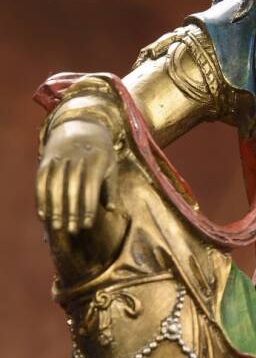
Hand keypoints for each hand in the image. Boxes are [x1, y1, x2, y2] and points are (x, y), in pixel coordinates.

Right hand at [36, 119, 118, 233]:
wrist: (81, 126)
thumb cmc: (100, 153)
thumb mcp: (111, 165)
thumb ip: (111, 188)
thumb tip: (112, 209)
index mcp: (96, 159)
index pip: (91, 187)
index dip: (89, 207)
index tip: (88, 225)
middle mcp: (76, 157)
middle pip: (72, 188)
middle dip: (72, 212)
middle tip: (72, 231)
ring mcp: (59, 158)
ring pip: (54, 186)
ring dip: (55, 208)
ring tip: (57, 226)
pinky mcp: (47, 160)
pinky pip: (41, 181)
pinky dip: (41, 199)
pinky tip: (43, 214)